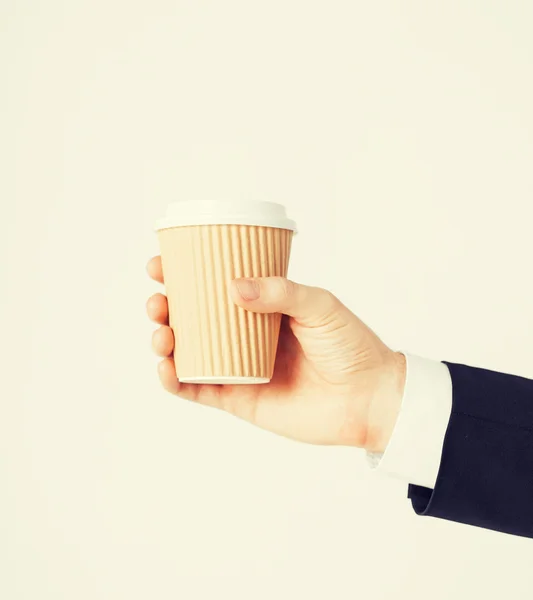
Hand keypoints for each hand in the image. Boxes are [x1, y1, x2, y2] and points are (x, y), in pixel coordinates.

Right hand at [146, 257, 405, 451]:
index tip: (162, 263)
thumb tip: (233, 287)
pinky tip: (166, 368)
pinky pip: (198, 390)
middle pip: (193, 319)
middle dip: (166, 307)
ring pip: (189, 353)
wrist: (369, 397)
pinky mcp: (239, 399)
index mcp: (262, 307)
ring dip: (164, 341)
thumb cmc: (350, 345)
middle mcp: (245, 336)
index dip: (184, 275)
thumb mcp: (320, 305)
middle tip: (159, 299)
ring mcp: (239, 367)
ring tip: (161, 331)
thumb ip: (280, 293)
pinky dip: (175, 381)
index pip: (215, 287)